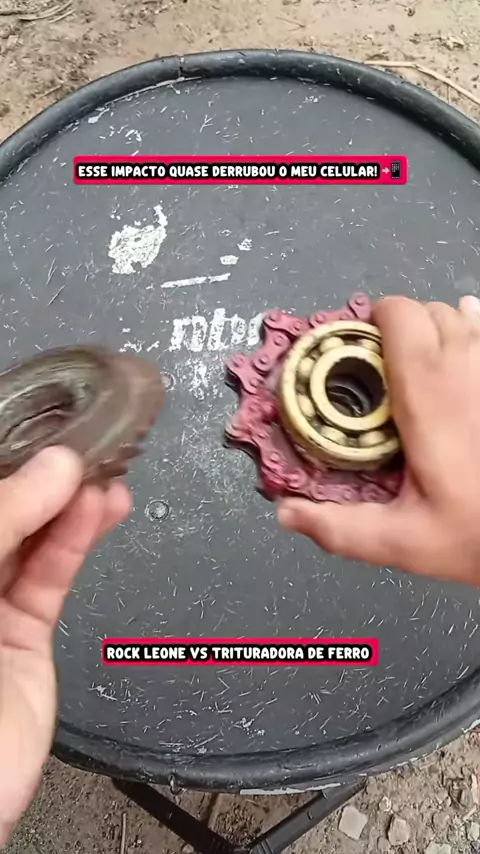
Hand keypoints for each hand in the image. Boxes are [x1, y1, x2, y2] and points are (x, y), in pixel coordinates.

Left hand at [0, 447, 130, 845]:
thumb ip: (4, 519)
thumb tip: (57, 467)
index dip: (9, 461)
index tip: (46, 431)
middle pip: (5, 513)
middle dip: (42, 477)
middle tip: (85, 444)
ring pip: (33, 539)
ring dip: (71, 503)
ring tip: (105, 471)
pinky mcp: (25, 638)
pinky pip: (53, 576)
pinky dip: (80, 539)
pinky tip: (103, 509)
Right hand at [278, 295, 479, 585]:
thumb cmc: (477, 533)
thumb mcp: (403, 543)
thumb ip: (340, 529)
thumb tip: (286, 513)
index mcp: (429, 394)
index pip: (400, 315)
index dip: (375, 322)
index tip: (360, 352)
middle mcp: (467, 367)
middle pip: (429, 310)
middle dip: (402, 329)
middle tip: (386, 371)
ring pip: (462, 317)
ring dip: (437, 331)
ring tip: (423, 369)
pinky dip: (473, 329)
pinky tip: (465, 357)